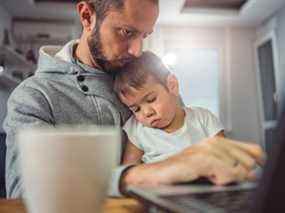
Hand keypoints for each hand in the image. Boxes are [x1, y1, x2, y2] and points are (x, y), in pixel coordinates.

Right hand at [122, 137, 263, 188]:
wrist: (159, 172)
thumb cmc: (181, 170)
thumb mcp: (209, 165)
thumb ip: (227, 165)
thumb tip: (249, 172)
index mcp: (216, 141)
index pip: (252, 149)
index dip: (258, 161)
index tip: (253, 171)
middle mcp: (214, 142)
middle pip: (249, 160)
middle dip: (240, 173)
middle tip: (219, 176)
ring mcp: (208, 150)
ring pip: (239, 168)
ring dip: (227, 178)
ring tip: (211, 176)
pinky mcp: (202, 159)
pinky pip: (227, 173)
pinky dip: (221, 179)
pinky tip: (209, 177)